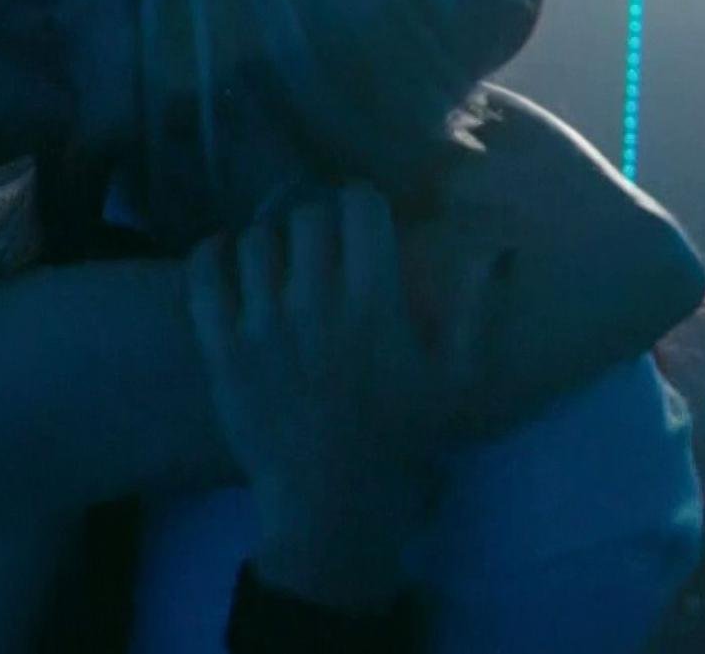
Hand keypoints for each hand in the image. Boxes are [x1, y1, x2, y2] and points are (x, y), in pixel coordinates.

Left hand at [187, 185, 488, 610]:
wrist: (332, 500)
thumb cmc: (401, 436)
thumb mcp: (458, 379)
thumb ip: (478, 308)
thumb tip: (499, 246)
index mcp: (376, 305)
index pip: (358, 205)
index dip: (362, 203)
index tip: (363, 220)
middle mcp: (316, 306)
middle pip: (306, 216)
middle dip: (319, 221)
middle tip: (323, 243)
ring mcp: (262, 327)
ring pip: (256, 240)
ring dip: (271, 241)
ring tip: (281, 260)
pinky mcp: (222, 350)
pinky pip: (205, 275)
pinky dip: (213, 254)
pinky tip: (228, 256)